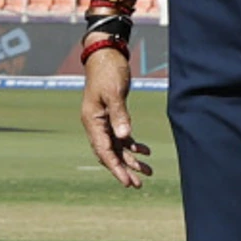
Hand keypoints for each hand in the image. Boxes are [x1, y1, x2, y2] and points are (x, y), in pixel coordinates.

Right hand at [79, 48, 151, 187]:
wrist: (105, 56)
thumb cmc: (108, 73)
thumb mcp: (114, 93)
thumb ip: (119, 115)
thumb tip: (125, 137)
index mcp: (92, 121)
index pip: (103, 151)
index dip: (116, 168)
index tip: (127, 182)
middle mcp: (95, 124)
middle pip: (109, 153)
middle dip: (124, 169)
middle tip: (138, 185)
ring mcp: (103, 121)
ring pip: (116, 147)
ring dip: (131, 160)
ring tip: (149, 172)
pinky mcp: (112, 115)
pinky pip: (121, 137)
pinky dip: (133, 145)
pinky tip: (146, 152)